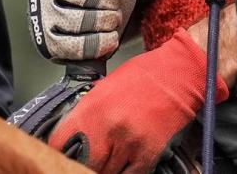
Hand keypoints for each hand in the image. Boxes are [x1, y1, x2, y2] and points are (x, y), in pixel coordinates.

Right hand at [28, 0, 135, 62]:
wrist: (99, 6)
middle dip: (111, 1)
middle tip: (116, 2)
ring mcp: (45, 14)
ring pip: (79, 22)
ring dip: (107, 21)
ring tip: (113, 17)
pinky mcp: (49, 41)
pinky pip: (73, 47)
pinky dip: (98, 44)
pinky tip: (111, 37)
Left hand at [48, 28, 228, 172]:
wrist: (179, 73)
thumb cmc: (145, 75)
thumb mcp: (107, 86)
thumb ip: (89, 111)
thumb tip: (75, 134)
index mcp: (94, 106)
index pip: (60, 141)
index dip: (57, 151)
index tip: (59, 155)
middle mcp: (109, 127)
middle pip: (82, 164)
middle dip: (81, 164)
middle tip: (87, 159)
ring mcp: (129, 143)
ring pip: (105, 173)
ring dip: (104, 169)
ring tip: (107, 159)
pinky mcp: (148, 154)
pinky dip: (124, 172)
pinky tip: (124, 164)